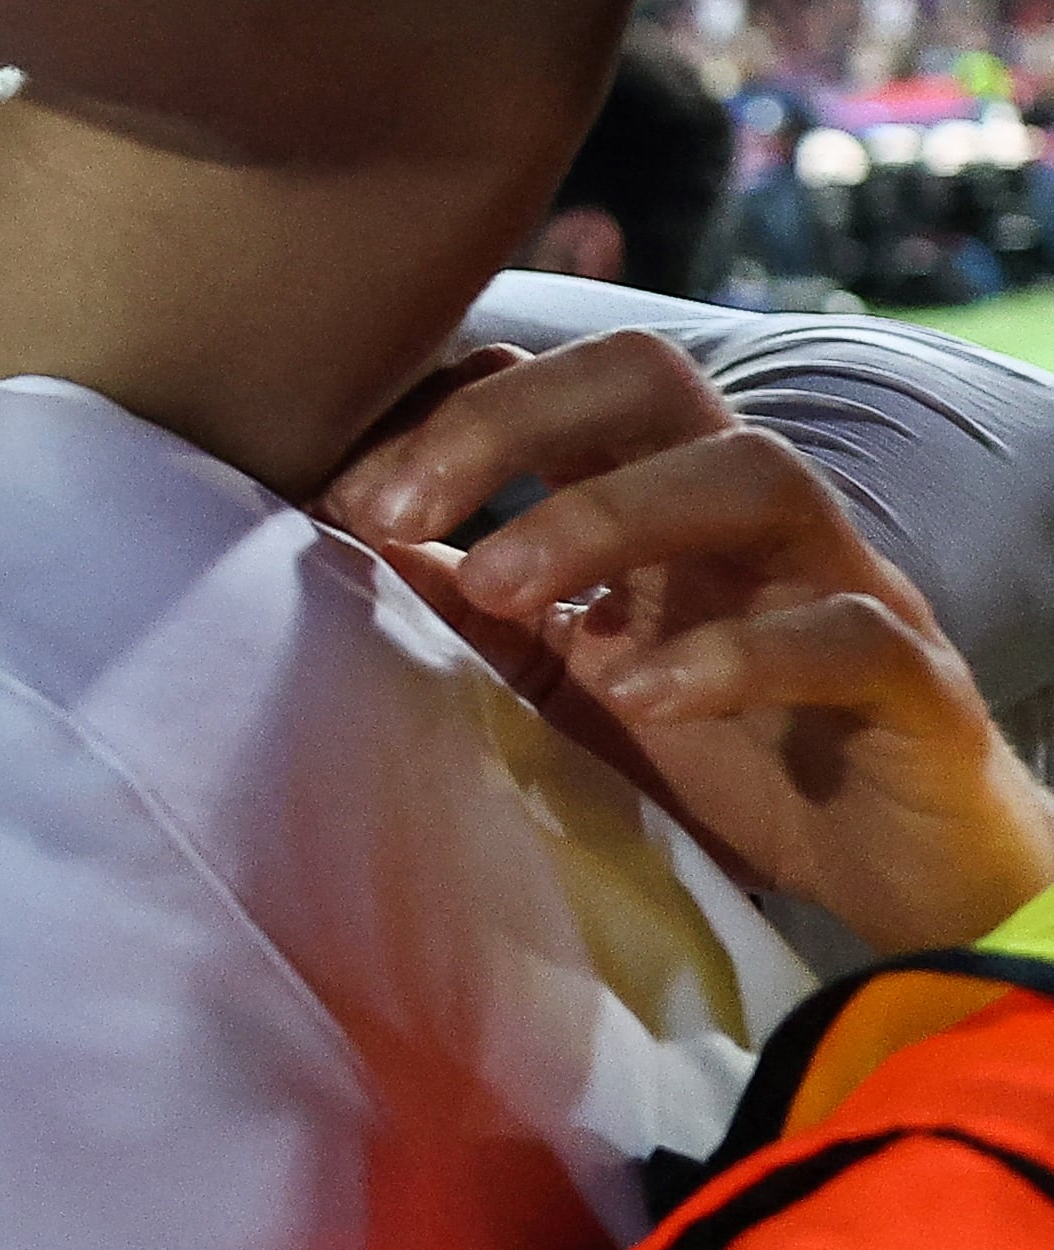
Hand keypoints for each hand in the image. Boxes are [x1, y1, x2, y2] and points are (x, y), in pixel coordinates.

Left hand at [325, 331, 1053, 952]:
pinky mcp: (912, 679)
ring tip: (498, 588)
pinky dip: (732, 653)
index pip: (552, 383)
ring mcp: (840, 580)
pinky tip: (640, 697)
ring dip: (605, 516)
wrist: (897, 872)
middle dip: (507, 418)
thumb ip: (468, 614)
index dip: (440, 411)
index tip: (337, 493)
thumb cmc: (722, 756)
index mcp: (656, 493)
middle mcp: (748, 511)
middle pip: (647, 377)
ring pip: (755, 470)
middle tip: (388, 512)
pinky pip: (838, 630)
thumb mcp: (562, 683)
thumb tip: (344, 543)